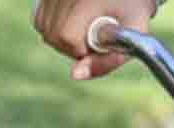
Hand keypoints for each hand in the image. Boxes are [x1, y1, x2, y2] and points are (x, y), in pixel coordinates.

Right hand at [32, 0, 156, 79]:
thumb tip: (75, 75)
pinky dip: (53, 28)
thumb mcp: (131, 38)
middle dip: (71, 48)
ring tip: (85, 32)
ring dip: (62, 39)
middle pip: (52, 34)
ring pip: (42, 27)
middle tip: (93, 42)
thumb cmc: (134, 11)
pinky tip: (74, 25)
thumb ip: (106, 61)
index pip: (67, 36)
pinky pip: (39, 18)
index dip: (82, 51)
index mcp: (87, 1)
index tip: (99, 47)